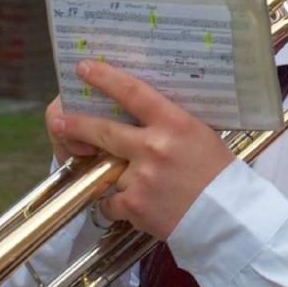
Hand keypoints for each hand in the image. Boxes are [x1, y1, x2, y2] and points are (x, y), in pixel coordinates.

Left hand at [47, 60, 235, 238]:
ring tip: (118, 180)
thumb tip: (140, 111)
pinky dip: (116, 204)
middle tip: (59, 120)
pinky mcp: (134, 205)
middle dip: (76, 124)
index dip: (105, 77)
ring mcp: (142, 177)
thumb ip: (169, 124)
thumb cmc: (218, 174)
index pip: (133, 92)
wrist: (228, 218)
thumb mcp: (199, 135)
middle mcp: (154, 146)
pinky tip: (132, 205)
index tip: (84, 68)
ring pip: (106, 170)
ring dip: (107, 175)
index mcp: (174, 123)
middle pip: (103, 129)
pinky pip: (110, 201)